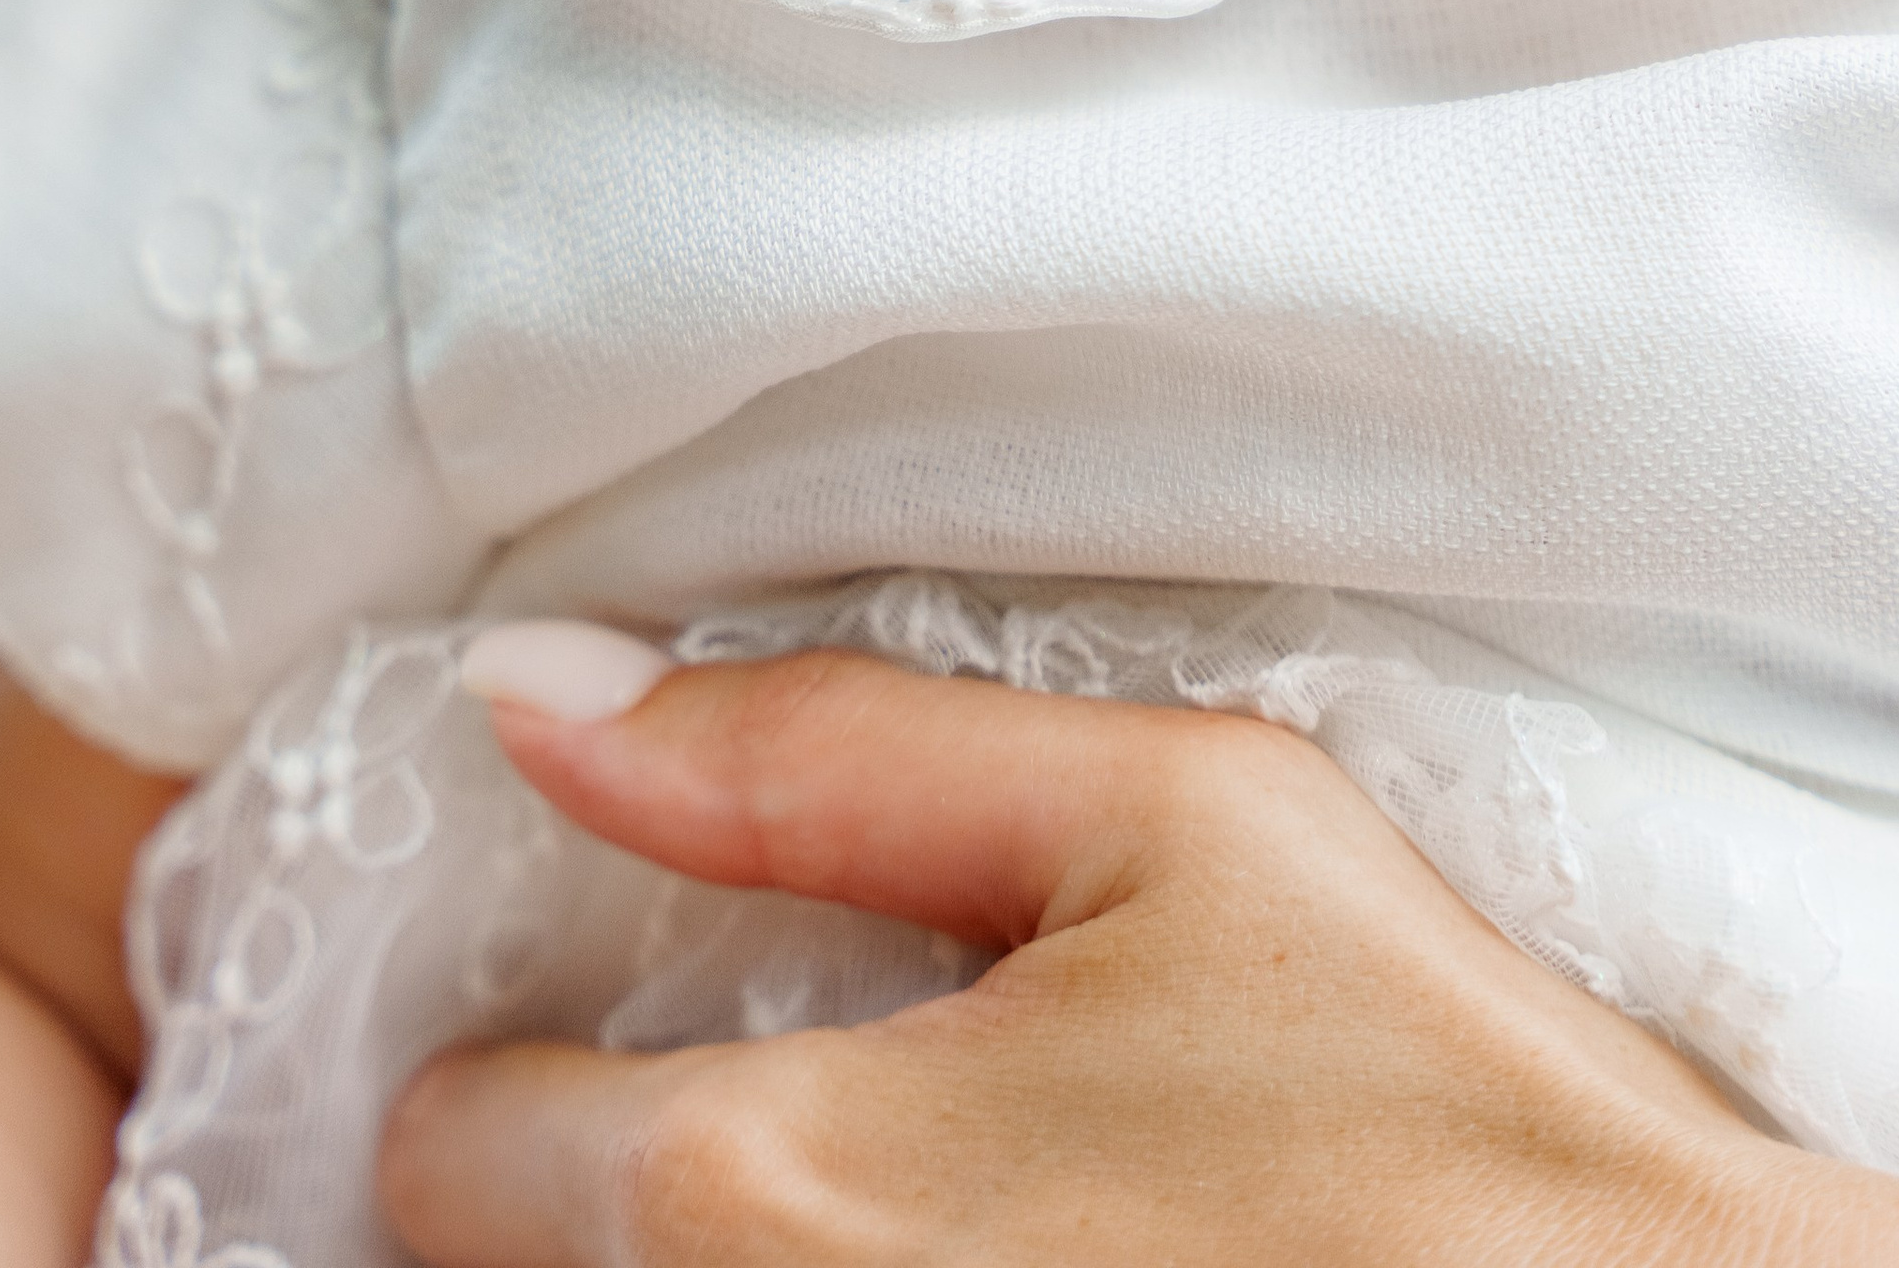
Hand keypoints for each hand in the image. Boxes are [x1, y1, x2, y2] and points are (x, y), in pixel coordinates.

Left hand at [382, 648, 1898, 1267]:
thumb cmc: (1444, 1110)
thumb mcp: (1172, 821)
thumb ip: (822, 750)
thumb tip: (539, 688)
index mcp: (766, 1188)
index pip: (453, 1156)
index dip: (548, 1070)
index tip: (679, 1038)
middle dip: (629, 1201)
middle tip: (843, 1141)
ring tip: (948, 1218)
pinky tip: (999, 1264)